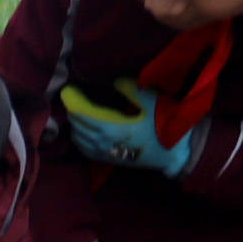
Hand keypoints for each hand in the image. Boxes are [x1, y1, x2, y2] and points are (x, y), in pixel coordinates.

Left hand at [61, 86, 196, 177]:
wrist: (174, 153)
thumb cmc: (164, 125)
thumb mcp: (151, 101)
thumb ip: (131, 89)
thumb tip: (114, 81)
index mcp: (111, 128)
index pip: (82, 114)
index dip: (73, 101)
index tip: (68, 89)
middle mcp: (102, 143)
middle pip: (77, 126)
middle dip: (72, 111)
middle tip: (72, 97)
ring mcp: (104, 154)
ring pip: (78, 139)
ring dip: (74, 125)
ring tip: (76, 112)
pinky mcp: (108, 160)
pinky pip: (85, 150)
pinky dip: (79, 139)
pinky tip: (81, 133)